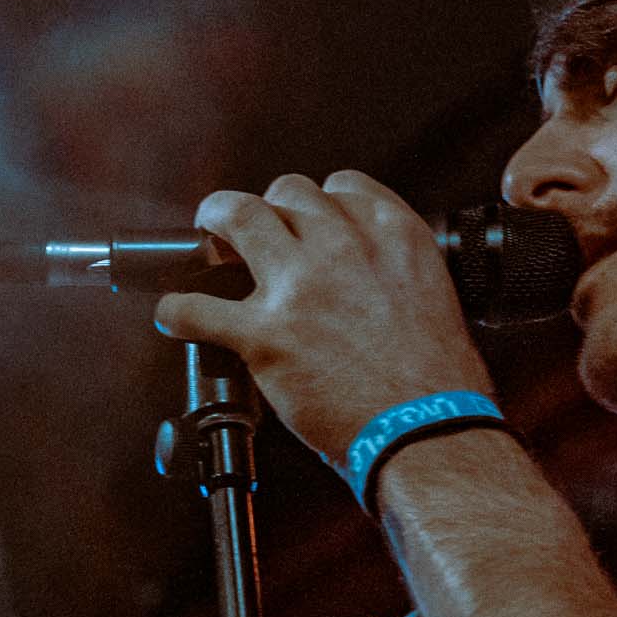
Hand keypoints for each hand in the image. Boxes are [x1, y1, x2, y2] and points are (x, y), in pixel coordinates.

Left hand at [151, 172, 495, 464]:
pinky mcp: (266, 335)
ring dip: (214, 220)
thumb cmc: (440, 380)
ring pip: (238, 216)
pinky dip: (179, 311)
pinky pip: (199, 307)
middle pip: (287, 193)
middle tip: (254, 232)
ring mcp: (300, 287)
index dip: (317, 204)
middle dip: (268, 209)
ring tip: (207, 238)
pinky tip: (176, 315)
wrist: (431, 430)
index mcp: (392, 235)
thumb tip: (362, 274)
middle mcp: (343, 248)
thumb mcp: (433, 295)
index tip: (306, 222)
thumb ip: (393, 269)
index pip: (341, 186)